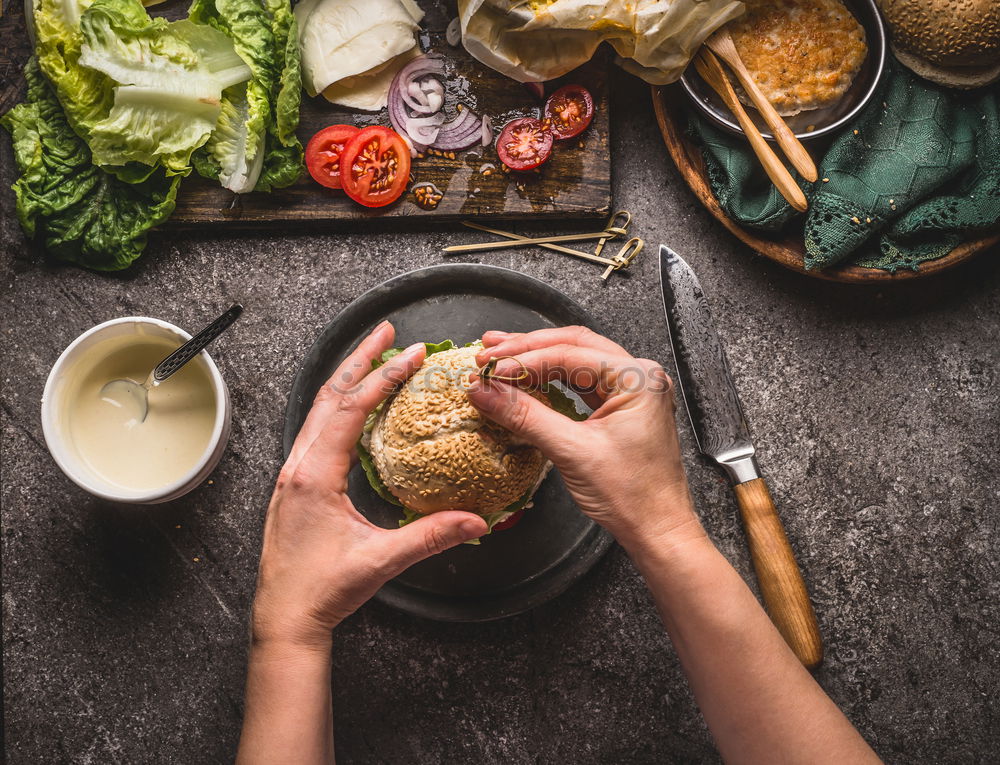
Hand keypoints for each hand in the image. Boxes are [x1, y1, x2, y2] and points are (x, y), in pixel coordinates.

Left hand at [251, 321, 487, 649]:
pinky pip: (315, 431)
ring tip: (372, 357)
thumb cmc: (321, 591)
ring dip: (346, 380)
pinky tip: (352, 409)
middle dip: (359, 359)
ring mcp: (292, 475)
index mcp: (315, 477)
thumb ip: (430, 537)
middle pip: (328, 396)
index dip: (384, 377)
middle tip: (385, 330)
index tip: (412, 353)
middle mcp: (298, 468)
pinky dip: (337, 407)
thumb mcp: (380, 562)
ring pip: (318, 411)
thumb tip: (476, 521)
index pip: (351, 410)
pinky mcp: (295, 486)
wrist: (283, 620)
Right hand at [466, 326, 704, 551]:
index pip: (569, 355)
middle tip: (489, 351)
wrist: (657, 530)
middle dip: (528, 347)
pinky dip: (550, 380)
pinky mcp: (619, 409)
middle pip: (573, 345)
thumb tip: (485, 391)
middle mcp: (638, 377)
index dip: (524, 360)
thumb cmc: (632, 496)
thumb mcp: (571, 452)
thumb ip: (525, 416)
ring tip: (501, 357)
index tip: (489, 370)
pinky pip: (580, 383)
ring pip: (575, 361)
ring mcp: (629, 392)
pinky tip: (526, 380)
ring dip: (537, 359)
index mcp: (637, 378)